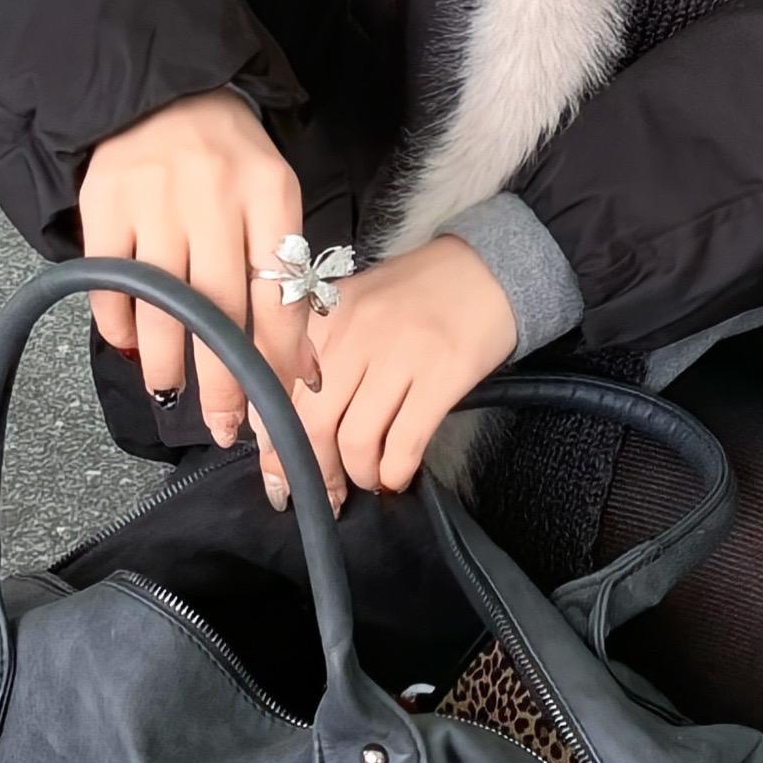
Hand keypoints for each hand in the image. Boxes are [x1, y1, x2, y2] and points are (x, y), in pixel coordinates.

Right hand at [76, 88, 318, 451]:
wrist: (161, 90)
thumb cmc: (229, 159)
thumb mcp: (273, 202)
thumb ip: (287, 280)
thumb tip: (303, 372)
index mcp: (270, 194)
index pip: (280, 294)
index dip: (278, 360)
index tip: (276, 407)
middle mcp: (214, 196)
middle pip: (220, 309)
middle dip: (224, 380)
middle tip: (222, 427)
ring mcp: (155, 199)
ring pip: (162, 305)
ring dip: (166, 363)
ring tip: (171, 395)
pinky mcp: (105, 203)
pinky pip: (112, 284)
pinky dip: (120, 324)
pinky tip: (132, 346)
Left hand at [274, 239, 517, 513]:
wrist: (490, 268)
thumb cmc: (420, 293)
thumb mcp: (358, 305)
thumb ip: (322, 351)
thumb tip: (291, 422)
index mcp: (327, 315)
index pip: (280, 391)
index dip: (273, 444)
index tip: (278, 477)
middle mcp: (355, 331)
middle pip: (313, 422)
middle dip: (314, 472)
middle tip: (326, 495)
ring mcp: (400, 352)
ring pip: (356, 438)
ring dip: (360, 474)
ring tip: (370, 480)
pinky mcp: (443, 373)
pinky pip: (405, 440)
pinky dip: (396, 470)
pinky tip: (398, 476)